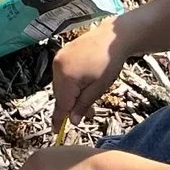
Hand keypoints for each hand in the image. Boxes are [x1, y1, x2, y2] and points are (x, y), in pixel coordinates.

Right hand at [50, 16, 129, 133]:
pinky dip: (70, 84)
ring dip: (71, 95)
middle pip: (60, 95)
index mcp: (66, 77)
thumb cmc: (109, 64)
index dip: (59, 119)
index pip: (60, 104)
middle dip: (71, 106)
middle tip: (89, 114)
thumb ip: (83, 105)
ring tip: (89, 99)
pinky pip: (62, 75)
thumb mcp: (98, 89)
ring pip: (61, 85)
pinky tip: (83, 86)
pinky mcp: (62, 53)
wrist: (112, 38)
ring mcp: (58, 59)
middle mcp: (57, 67)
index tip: (57, 132)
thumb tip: (73, 121)